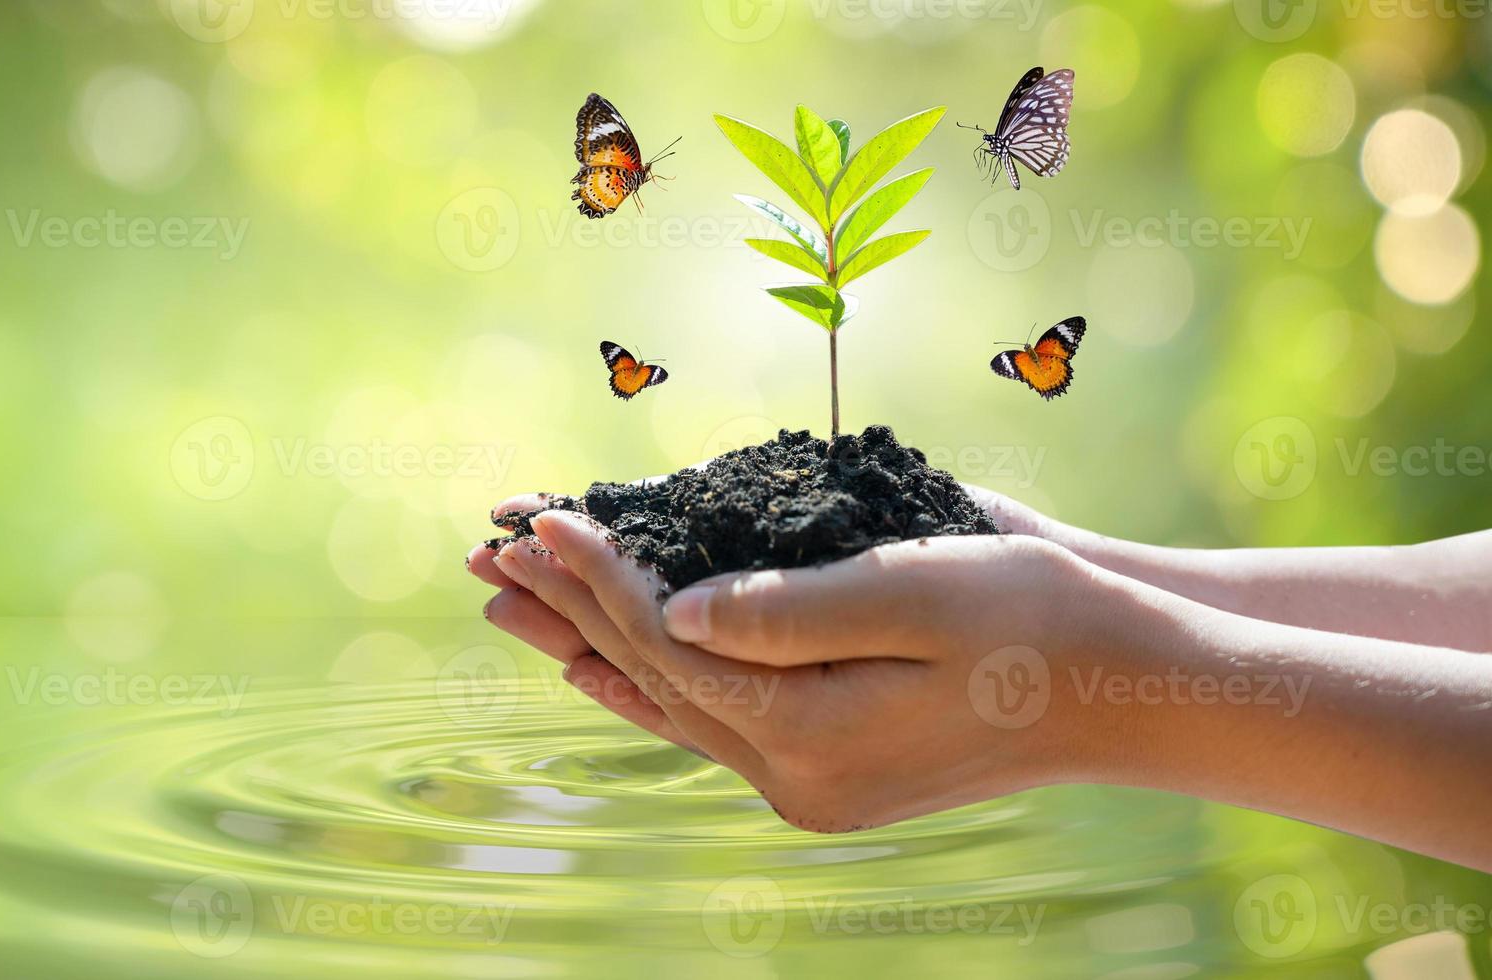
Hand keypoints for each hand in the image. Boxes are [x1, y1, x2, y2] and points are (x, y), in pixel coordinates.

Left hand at [464, 483, 1071, 758]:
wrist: (1123, 687)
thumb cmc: (1035, 617)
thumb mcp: (916, 592)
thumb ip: (784, 609)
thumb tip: (670, 612)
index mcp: (811, 735)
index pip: (667, 641)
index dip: (599, 572)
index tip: (540, 514)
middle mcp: (795, 778)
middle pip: (651, 675)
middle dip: (569, 606)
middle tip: (489, 552)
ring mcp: (809, 783)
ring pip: (670, 701)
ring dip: (590, 645)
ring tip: (513, 605)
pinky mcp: (827, 767)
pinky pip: (711, 721)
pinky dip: (650, 683)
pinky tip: (603, 667)